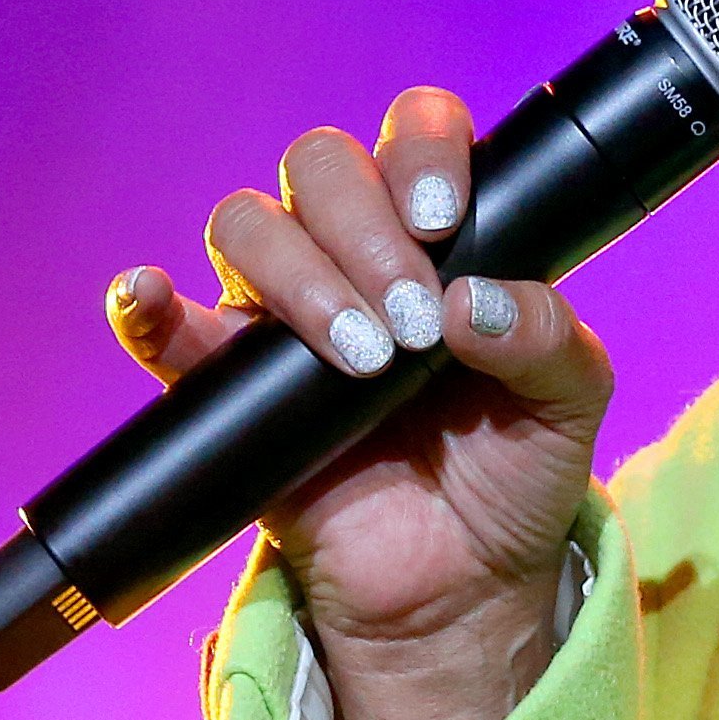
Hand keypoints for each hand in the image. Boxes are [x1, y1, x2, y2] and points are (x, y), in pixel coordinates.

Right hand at [114, 89, 610, 719]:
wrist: (461, 589)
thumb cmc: (513, 475)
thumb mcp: (569, 405)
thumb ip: (549, 339)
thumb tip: (476, 301)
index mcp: (438, 232)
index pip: (412, 130)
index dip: (421, 149)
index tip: (447, 221)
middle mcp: (352, 251)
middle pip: (320, 166)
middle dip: (368, 232)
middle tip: (414, 323)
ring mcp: (280, 312)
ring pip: (248, 226)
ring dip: (302, 279)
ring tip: (364, 361)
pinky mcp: (225, 385)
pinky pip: (165, 327)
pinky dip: (149, 305)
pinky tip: (152, 300)